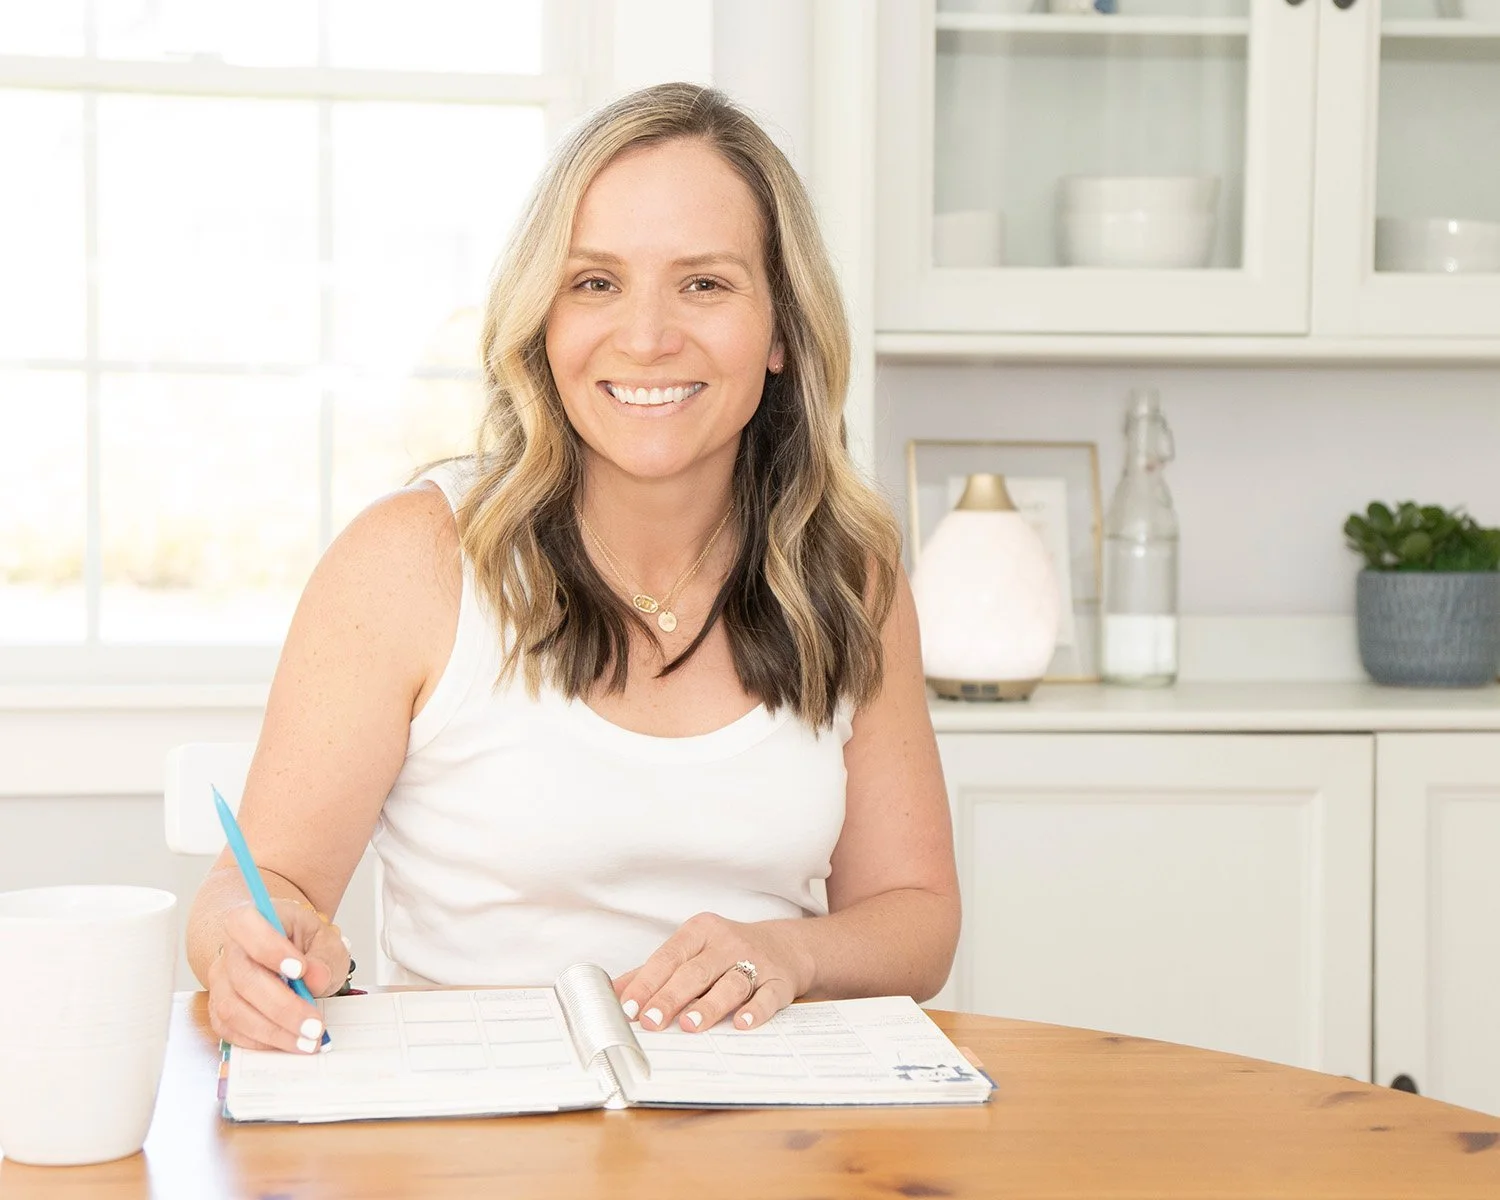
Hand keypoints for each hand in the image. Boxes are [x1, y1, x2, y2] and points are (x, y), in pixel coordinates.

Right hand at [206, 898, 349, 1052]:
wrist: (284, 953)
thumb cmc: (304, 943)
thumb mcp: (324, 940)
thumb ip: (324, 956)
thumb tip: (316, 977)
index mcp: (253, 919)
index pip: (247, 925)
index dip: (270, 948)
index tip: (300, 970)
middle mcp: (229, 950)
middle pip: (244, 978)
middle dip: (282, 1007)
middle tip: (314, 1026)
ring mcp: (220, 981)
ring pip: (232, 1009)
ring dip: (272, 1031)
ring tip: (307, 1041)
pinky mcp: (219, 1008)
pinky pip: (230, 1029)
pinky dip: (259, 1041)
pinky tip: (287, 1042)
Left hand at [614, 913, 814, 1032]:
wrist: (786, 946)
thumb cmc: (726, 952)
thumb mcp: (692, 952)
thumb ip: (653, 972)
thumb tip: (612, 994)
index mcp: (700, 932)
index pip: (668, 957)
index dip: (647, 983)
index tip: (629, 1008)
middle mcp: (727, 943)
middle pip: (695, 971)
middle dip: (671, 997)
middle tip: (651, 1021)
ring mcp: (755, 961)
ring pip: (730, 983)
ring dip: (709, 1005)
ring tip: (689, 1025)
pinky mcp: (779, 981)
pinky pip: (766, 996)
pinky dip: (755, 1010)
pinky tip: (741, 1024)